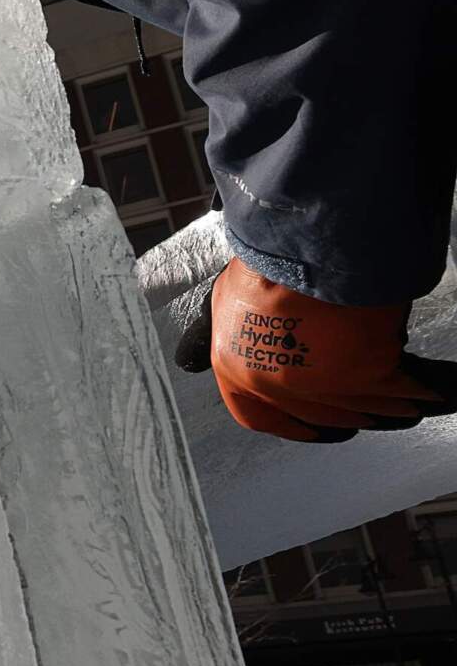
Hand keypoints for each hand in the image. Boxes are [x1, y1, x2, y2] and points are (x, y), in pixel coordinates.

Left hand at [177, 260, 456, 441]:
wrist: (308, 238)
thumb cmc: (273, 255)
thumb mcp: (234, 294)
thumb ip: (245, 325)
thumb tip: (255, 337)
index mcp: (234, 364)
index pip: (253, 413)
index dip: (282, 423)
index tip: (303, 428)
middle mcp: (271, 381)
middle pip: (315, 413)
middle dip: (344, 417)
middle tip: (364, 418)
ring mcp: (319, 381)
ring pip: (359, 406)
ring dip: (386, 408)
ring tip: (408, 407)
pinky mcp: (363, 370)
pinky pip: (398, 387)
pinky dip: (418, 389)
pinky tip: (432, 392)